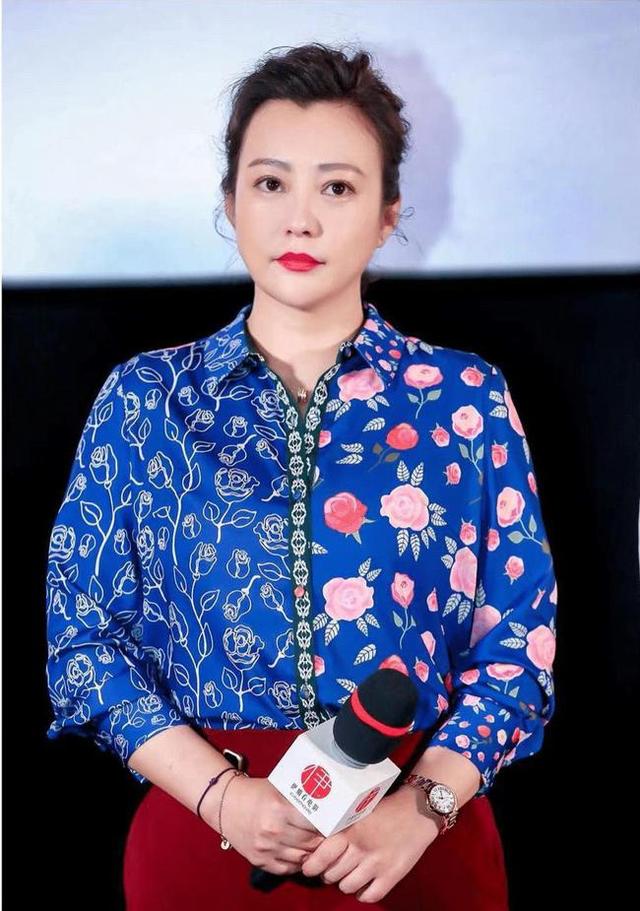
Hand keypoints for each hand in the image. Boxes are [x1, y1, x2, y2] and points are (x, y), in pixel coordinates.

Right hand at [214, 775, 325, 874]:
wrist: (225, 804)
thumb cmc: (256, 793)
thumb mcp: (278, 787)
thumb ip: (299, 796)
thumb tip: (327, 800)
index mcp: (279, 809)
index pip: (314, 823)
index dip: (327, 825)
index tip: (334, 823)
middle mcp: (273, 830)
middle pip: (310, 843)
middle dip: (322, 840)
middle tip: (330, 836)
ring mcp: (266, 848)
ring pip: (301, 858)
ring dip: (312, 853)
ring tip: (317, 845)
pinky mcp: (260, 861)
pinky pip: (287, 868)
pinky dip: (298, 863)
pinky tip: (301, 854)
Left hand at [300, 785, 440, 902]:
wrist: (417, 811)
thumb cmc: (385, 810)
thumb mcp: (359, 813)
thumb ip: (342, 829)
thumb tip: (320, 847)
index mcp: (352, 830)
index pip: (323, 855)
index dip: (312, 865)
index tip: (309, 867)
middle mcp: (362, 849)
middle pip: (332, 874)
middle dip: (329, 873)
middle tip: (333, 868)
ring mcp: (377, 864)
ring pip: (347, 887)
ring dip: (345, 883)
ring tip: (350, 874)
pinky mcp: (392, 876)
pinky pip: (368, 896)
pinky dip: (363, 893)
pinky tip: (365, 883)